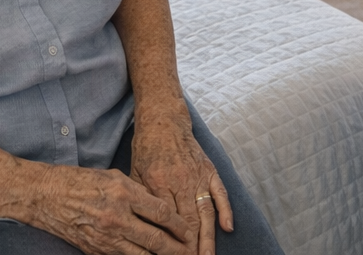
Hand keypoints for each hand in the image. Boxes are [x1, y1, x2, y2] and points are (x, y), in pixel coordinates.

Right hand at [27, 163, 189, 254]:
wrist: (45, 196)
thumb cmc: (80, 181)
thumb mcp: (114, 177)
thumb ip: (138, 193)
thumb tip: (160, 209)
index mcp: (124, 193)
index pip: (162, 213)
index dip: (180, 226)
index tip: (189, 232)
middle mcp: (117, 217)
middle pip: (157, 240)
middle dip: (178, 250)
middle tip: (191, 254)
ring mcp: (106, 237)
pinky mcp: (96, 250)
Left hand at [131, 114, 233, 254]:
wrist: (163, 121)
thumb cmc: (146, 148)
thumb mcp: (134, 172)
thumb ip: (140, 198)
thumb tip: (141, 226)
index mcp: (158, 183)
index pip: (167, 221)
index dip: (171, 243)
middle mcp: (180, 182)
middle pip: (188, 222)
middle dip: (191, 248)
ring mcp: (197, 176)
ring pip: (205, 213)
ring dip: (208, 238)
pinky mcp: (209, 170)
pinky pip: (220, 193)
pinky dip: (225, 210)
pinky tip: (227, 228)